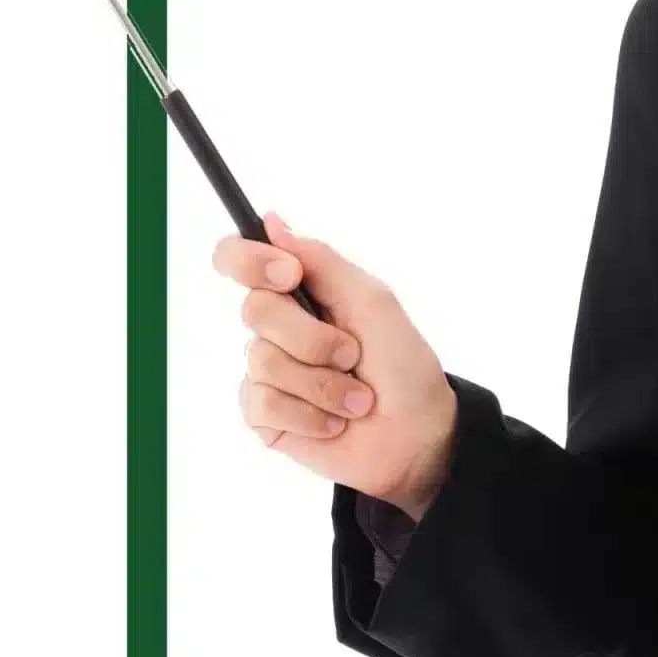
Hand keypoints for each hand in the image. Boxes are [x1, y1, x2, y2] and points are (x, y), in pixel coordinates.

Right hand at [214, 211, 457, 517]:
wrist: (416, 434)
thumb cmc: (404, 364)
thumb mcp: (373, 302)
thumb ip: (323, 261)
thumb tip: (272, 222)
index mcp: (301, 292)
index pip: (240, 260)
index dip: (250, 261)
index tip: (289, 276)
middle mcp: (278, 328)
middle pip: (255, 311)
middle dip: (312, 338)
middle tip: (351, 355)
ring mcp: (268, 372)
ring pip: (263, 362)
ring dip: (322, 384)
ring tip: (355, 398)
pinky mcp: (265, 416)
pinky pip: (263, 405)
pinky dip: (309, 415)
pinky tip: (334, 421)